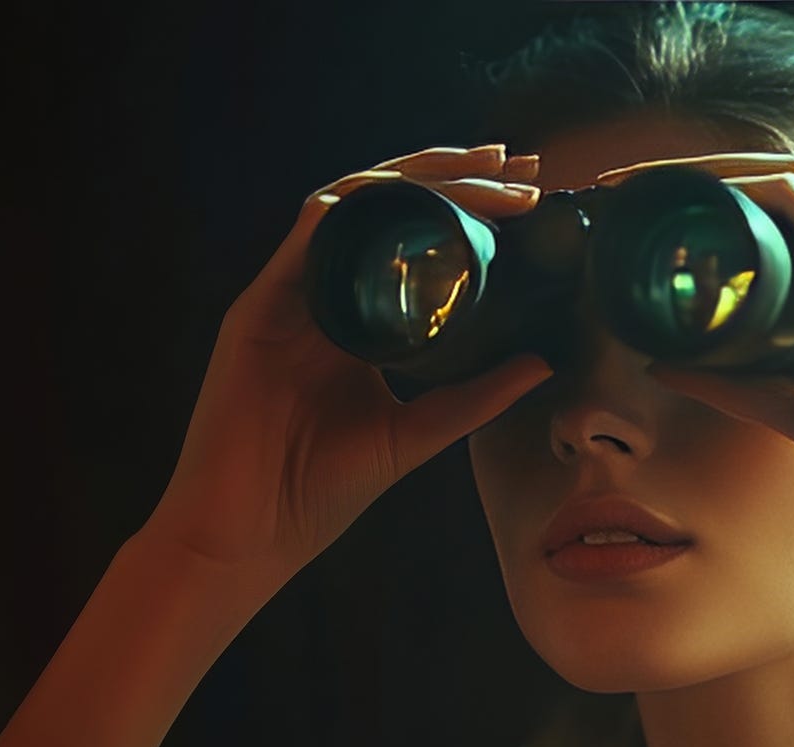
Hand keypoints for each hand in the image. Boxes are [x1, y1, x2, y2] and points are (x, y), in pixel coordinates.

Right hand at [143, 145, 550, 577]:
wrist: (249, 535)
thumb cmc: (320, 489)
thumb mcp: (417, 433)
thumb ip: (475, 396)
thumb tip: (544, 362)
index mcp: (358, 317)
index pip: (414, 238)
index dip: (469, 204)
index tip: (528, 191)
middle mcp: (322, 294)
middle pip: (387, 208)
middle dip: (454, 173)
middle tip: (519, 163)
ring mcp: (287, 298)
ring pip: (349, 206)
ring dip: (414, 180)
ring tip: (480, 170)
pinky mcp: (254, 311)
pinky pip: (302, 243)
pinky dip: (346, 212)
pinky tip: (392, 198)